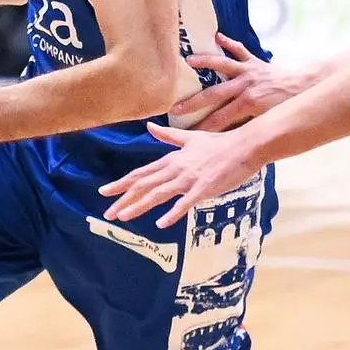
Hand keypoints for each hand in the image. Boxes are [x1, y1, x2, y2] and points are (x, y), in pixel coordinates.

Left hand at [101, 118, 265, 224]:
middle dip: (123, 199)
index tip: (104, 192)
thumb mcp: (190, 137)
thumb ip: (168, 135)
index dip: (122, 183)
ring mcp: (188, 179)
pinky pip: (185, 203)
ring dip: (139, 205)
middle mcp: (175, 169)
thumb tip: (149, 126)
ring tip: (123, 216)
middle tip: (107, 213)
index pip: (141, 173)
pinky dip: (172, 213)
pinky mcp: (203, 188)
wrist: (244, 146)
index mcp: (171, 159)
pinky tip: (161, 223)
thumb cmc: (220, 143)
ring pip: (158, 193)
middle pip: (144, 184)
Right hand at [165, 39, 307, 132]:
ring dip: (205, 62)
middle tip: (174, 108)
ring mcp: (249, 71)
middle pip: (213, 95)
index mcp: (247, 104)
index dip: (202, 128)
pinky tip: (217, 36)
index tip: (186, 133)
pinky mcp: (255, 62)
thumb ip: (249, 128)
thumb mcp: (269, 123)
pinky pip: (240, 50)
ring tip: (188, 61)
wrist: (308, 88)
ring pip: (222, 65)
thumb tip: (230, 141)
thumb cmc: (289, 108)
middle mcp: (244, 86)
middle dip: (193, 103)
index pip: (219, 120)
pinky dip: (229, 43)